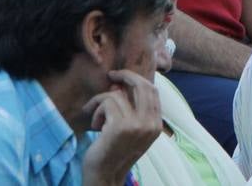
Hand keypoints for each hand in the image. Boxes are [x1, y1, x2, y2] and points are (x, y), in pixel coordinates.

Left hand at [80, 69, 161, 185]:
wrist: (104, 176)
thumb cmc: (114, 151)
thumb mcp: (129, 129)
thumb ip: (131, 108)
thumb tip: (119, 83)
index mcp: (156, 125)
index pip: (153, 90)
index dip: (137, 79)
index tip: (122, 76)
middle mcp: (150, 124)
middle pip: (142, 85)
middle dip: (125, 76)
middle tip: (111, 75)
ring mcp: (137, 125)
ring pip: (117, 94)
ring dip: (101, 102)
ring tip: (97, 120)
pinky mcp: (120, 127)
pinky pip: (106, 102)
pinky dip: (95, 110)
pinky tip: (95, 126)